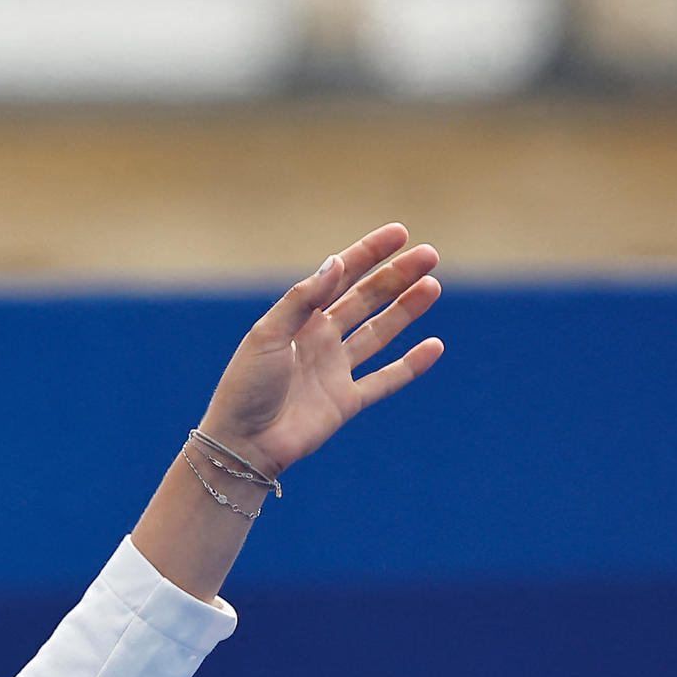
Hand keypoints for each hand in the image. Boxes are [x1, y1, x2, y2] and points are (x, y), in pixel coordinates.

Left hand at [197, 223, 443, 478]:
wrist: (242, 444)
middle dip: (396, 277)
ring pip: (379, 333)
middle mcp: (318, 341)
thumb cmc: (246, 387)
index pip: (338, 277)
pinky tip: (434, 345)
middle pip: (365, 300)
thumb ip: (303, 300)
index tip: (399, 232)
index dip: (368, 253)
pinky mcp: (346, 401)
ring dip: (406, 310)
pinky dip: (411, 365)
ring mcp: (334, 370)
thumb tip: (336, 262)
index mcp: (297, 320)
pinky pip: (386, 379)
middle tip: (430, 255)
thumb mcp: (268, 335)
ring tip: (433, 285)